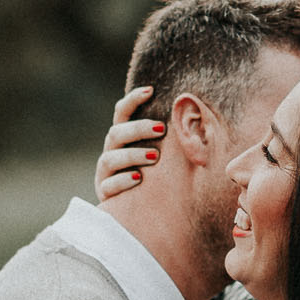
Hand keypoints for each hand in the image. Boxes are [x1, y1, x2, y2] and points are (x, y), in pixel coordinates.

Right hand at [94, 85, 164, 199]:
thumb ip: (169, 138)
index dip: (133, 100)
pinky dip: (122, 181)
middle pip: (116, 133)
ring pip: (110, 158)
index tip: (151, 90)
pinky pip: (108, 185)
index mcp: (123, 139)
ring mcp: (105, 174)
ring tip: (155, 156)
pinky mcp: (105, 194)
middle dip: (138, 129)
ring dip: (133, 155)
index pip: (122, 113)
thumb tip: (195, 112)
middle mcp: (111, 152)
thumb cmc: (158, 175)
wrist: (141, 210)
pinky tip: (138, 179)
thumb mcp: (162, 155)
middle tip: (161, 129)